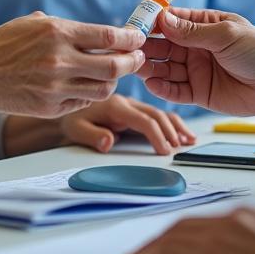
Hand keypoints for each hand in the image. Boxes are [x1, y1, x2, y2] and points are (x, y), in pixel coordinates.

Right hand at [0, 12, 145, 117]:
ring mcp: (55, 87)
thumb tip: (99, 33)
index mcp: (56, 32)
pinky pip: (83, 102)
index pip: (108, 37)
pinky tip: (85, 85)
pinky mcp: (50, 108)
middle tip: (137, 58)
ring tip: (112, 73)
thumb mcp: (32, 23)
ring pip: (104, 89)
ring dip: (114, 81)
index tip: (137, 38)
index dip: (130, 39)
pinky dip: (89, 94)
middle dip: (132, 62)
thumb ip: (66, 28)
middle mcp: (59, 60)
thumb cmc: (2, 44)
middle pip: (114, 66)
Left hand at [58, 95, 196, 154]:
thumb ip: (92, 135)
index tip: (165, 151)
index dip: (156, 135)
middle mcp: (126, 102)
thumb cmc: (71, 119)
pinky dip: (170, 123)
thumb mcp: (75, 130)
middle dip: (170, 131)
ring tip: (189, 140)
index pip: (142, 120)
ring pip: (159, 112)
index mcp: (115, 105)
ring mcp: (131, 104)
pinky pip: (155, 114)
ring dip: (175, 125)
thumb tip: (109, 142)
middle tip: (181, 148)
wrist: (65, 105)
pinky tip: (181, 133)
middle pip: (155, 114)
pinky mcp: (133, 109)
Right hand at [123, 207, 254, 253]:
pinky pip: (219, 214)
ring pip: (195, 220)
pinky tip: (203, 232)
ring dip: (177, 231)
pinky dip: (204, 223)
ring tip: (168, 244)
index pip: (164, 252)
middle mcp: (220, 232)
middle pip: (175, 232)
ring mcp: (238, 218)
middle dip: (156, 243)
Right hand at [135, 8, 254, 115]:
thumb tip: (163, 20)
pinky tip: (152, 84)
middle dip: (146, 47)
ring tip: (136, 67)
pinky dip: (162, 88)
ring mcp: (196, 70)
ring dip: (150, 67)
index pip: (171, 22)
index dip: (152, 23)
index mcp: (203, 27)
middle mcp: (195, 48)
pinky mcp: (198, 92)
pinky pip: (175, 90)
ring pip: (165, 68)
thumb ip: (192, 32)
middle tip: (129, 49)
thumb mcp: (226, 35)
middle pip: (163, 46)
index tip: (135, 25)